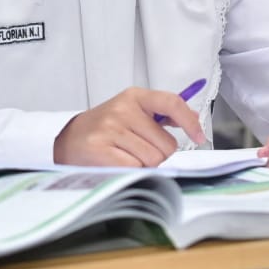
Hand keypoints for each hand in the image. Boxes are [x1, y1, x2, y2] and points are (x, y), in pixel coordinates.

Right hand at [54, 87, 206, 166]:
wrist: (68, 139)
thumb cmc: (105, 128)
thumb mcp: (132, 111)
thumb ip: (161, 114)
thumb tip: (193, 120)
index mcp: (134, 97)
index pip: (171, 102)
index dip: (190, 121)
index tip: (199, 136)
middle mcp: (123, 109)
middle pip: (166, 144)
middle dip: (159, 153)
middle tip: (139, 149)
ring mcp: (111, 129)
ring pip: (153, 159)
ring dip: (145, 164)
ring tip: (126, 155)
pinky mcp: (101, 150)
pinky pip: (136, 168)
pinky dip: (131, 171)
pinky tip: (118, 162)